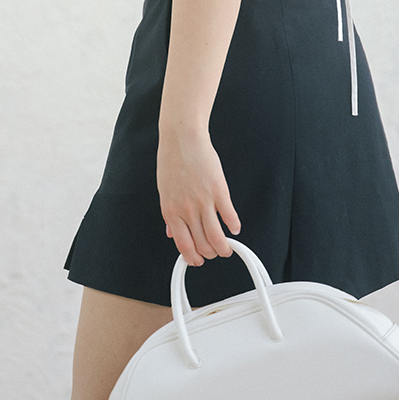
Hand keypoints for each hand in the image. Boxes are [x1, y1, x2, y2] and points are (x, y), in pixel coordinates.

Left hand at [157, 126, 240, 266]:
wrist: (182, 138)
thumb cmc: (172, 160)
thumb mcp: (164, 190)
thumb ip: (169, 214)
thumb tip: (171, 232)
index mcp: (171, 211)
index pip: (183, 245)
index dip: (192, 258)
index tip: (197, 261)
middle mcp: (187, 210)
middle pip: (202, 244)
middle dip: (209, 254)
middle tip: (214, 253)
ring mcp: (204, 201)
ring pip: (216, 237)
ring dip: (223, 248)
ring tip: (227, 249)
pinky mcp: (219, 191)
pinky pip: (229, 216)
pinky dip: (234, 226)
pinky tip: (235, 228)